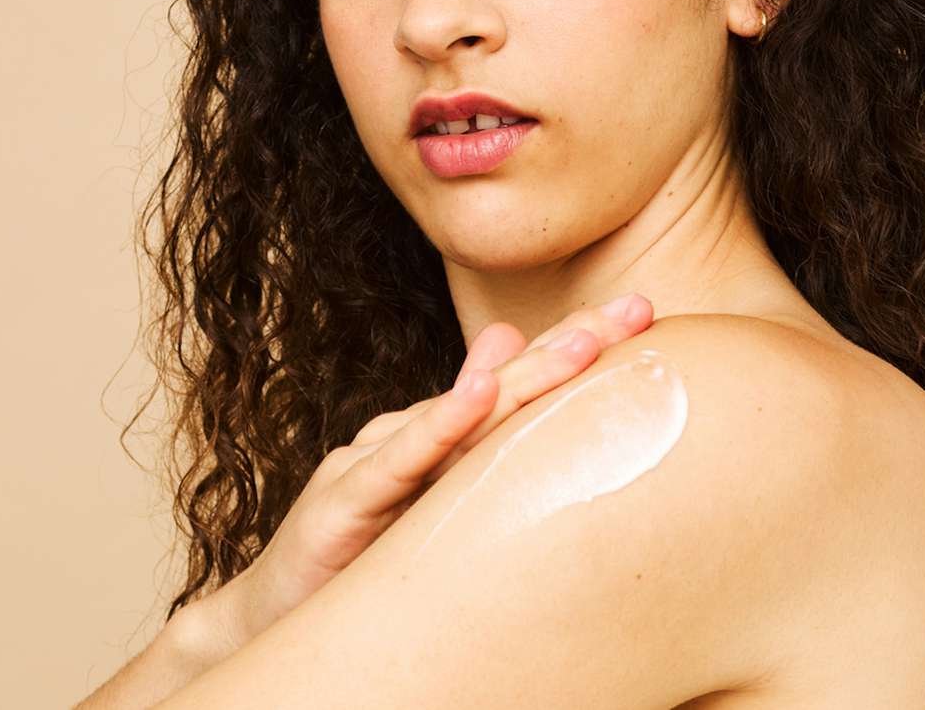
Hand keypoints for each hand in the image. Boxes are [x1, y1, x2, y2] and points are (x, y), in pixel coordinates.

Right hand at [241, 292, 652, 636]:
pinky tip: (478, 397)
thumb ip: (470, 435)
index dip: (581, 346)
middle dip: (575, 344)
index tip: (647, 314)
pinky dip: (439, 427)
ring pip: (462, 417)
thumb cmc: (362, 553)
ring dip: (525, 376)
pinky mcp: (344, 500)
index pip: (523, 382)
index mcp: (445, 438)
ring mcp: (377, 460)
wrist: (277, 614)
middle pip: (506, 384)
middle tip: (639, 310)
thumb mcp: (427, 495)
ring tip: (582, 343)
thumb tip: (514, 358)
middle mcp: (415, 435)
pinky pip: (399, 463)